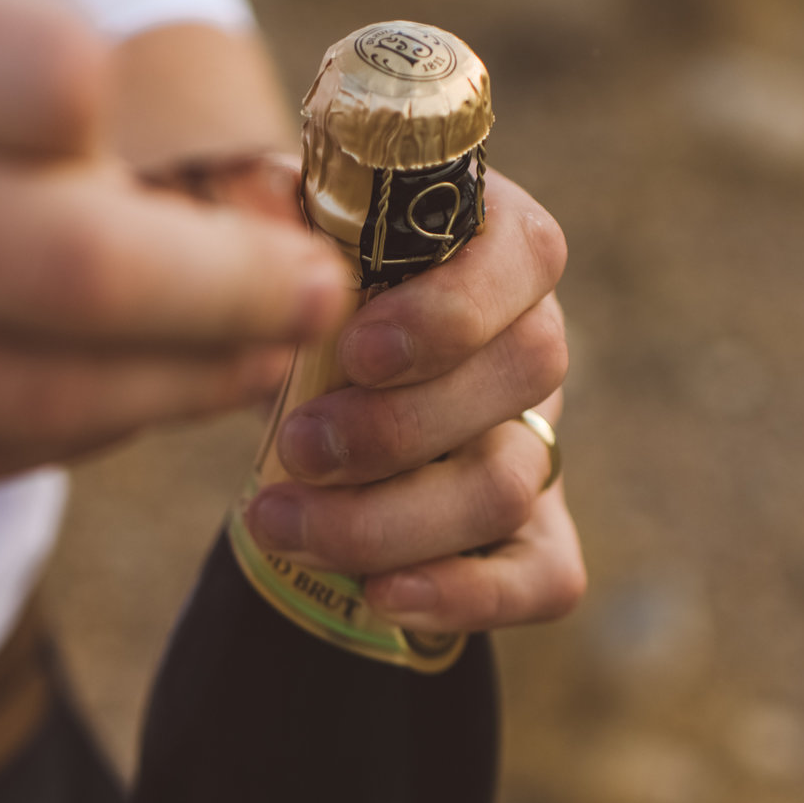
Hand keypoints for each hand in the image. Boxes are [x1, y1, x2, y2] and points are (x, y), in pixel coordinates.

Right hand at [0, 0, 351, 535]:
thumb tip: (146, 159)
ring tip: (250, 369)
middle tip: (312, 302)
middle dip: (234, 299)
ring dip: (174, 395)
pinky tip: (116, 417)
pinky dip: (61, 445)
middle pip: (75, 269)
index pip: (53, 76)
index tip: (188, 162)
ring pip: (32, 400)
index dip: (144, 133)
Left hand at [237, 170, 584, 632]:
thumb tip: (257, 220)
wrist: (296, 371)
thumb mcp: (271, 228)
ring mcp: (538, 440)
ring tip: (282, 523)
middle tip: (298, 448)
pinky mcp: (531, 533)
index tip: (357, 352)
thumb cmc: (294, 284)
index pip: (526, 255)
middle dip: (401, 426)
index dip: (452, 310)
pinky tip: (378, 594)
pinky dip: (467, 594)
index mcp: (493, 242)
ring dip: (391, 516)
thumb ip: (266, 208)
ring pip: (511, 484)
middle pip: (527, 376)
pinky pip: (546, 577)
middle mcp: (532, 337)